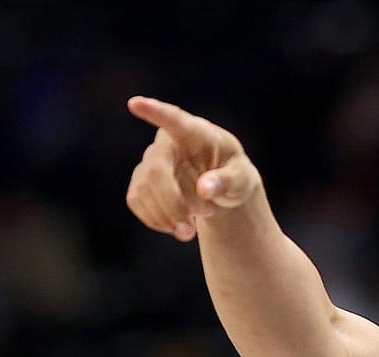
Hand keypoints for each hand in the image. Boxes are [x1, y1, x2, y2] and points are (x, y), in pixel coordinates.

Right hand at [124, 96, 261, 241]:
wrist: (220, 188)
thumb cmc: (235, 175)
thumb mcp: (242, 180)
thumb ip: (227, 182)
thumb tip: (204, 188)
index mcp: (195, 133)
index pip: (173, 119)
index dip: (155, 112)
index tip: (135, 103)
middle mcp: (167, 142)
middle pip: (156, 170)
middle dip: (171, 204)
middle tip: (189, 231)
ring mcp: (151, 160)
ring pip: (143, 189)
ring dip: (164, 217)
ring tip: (188, 231)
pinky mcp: (141, 181)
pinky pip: (136, 201)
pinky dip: (155, 220)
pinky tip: (174, 225)